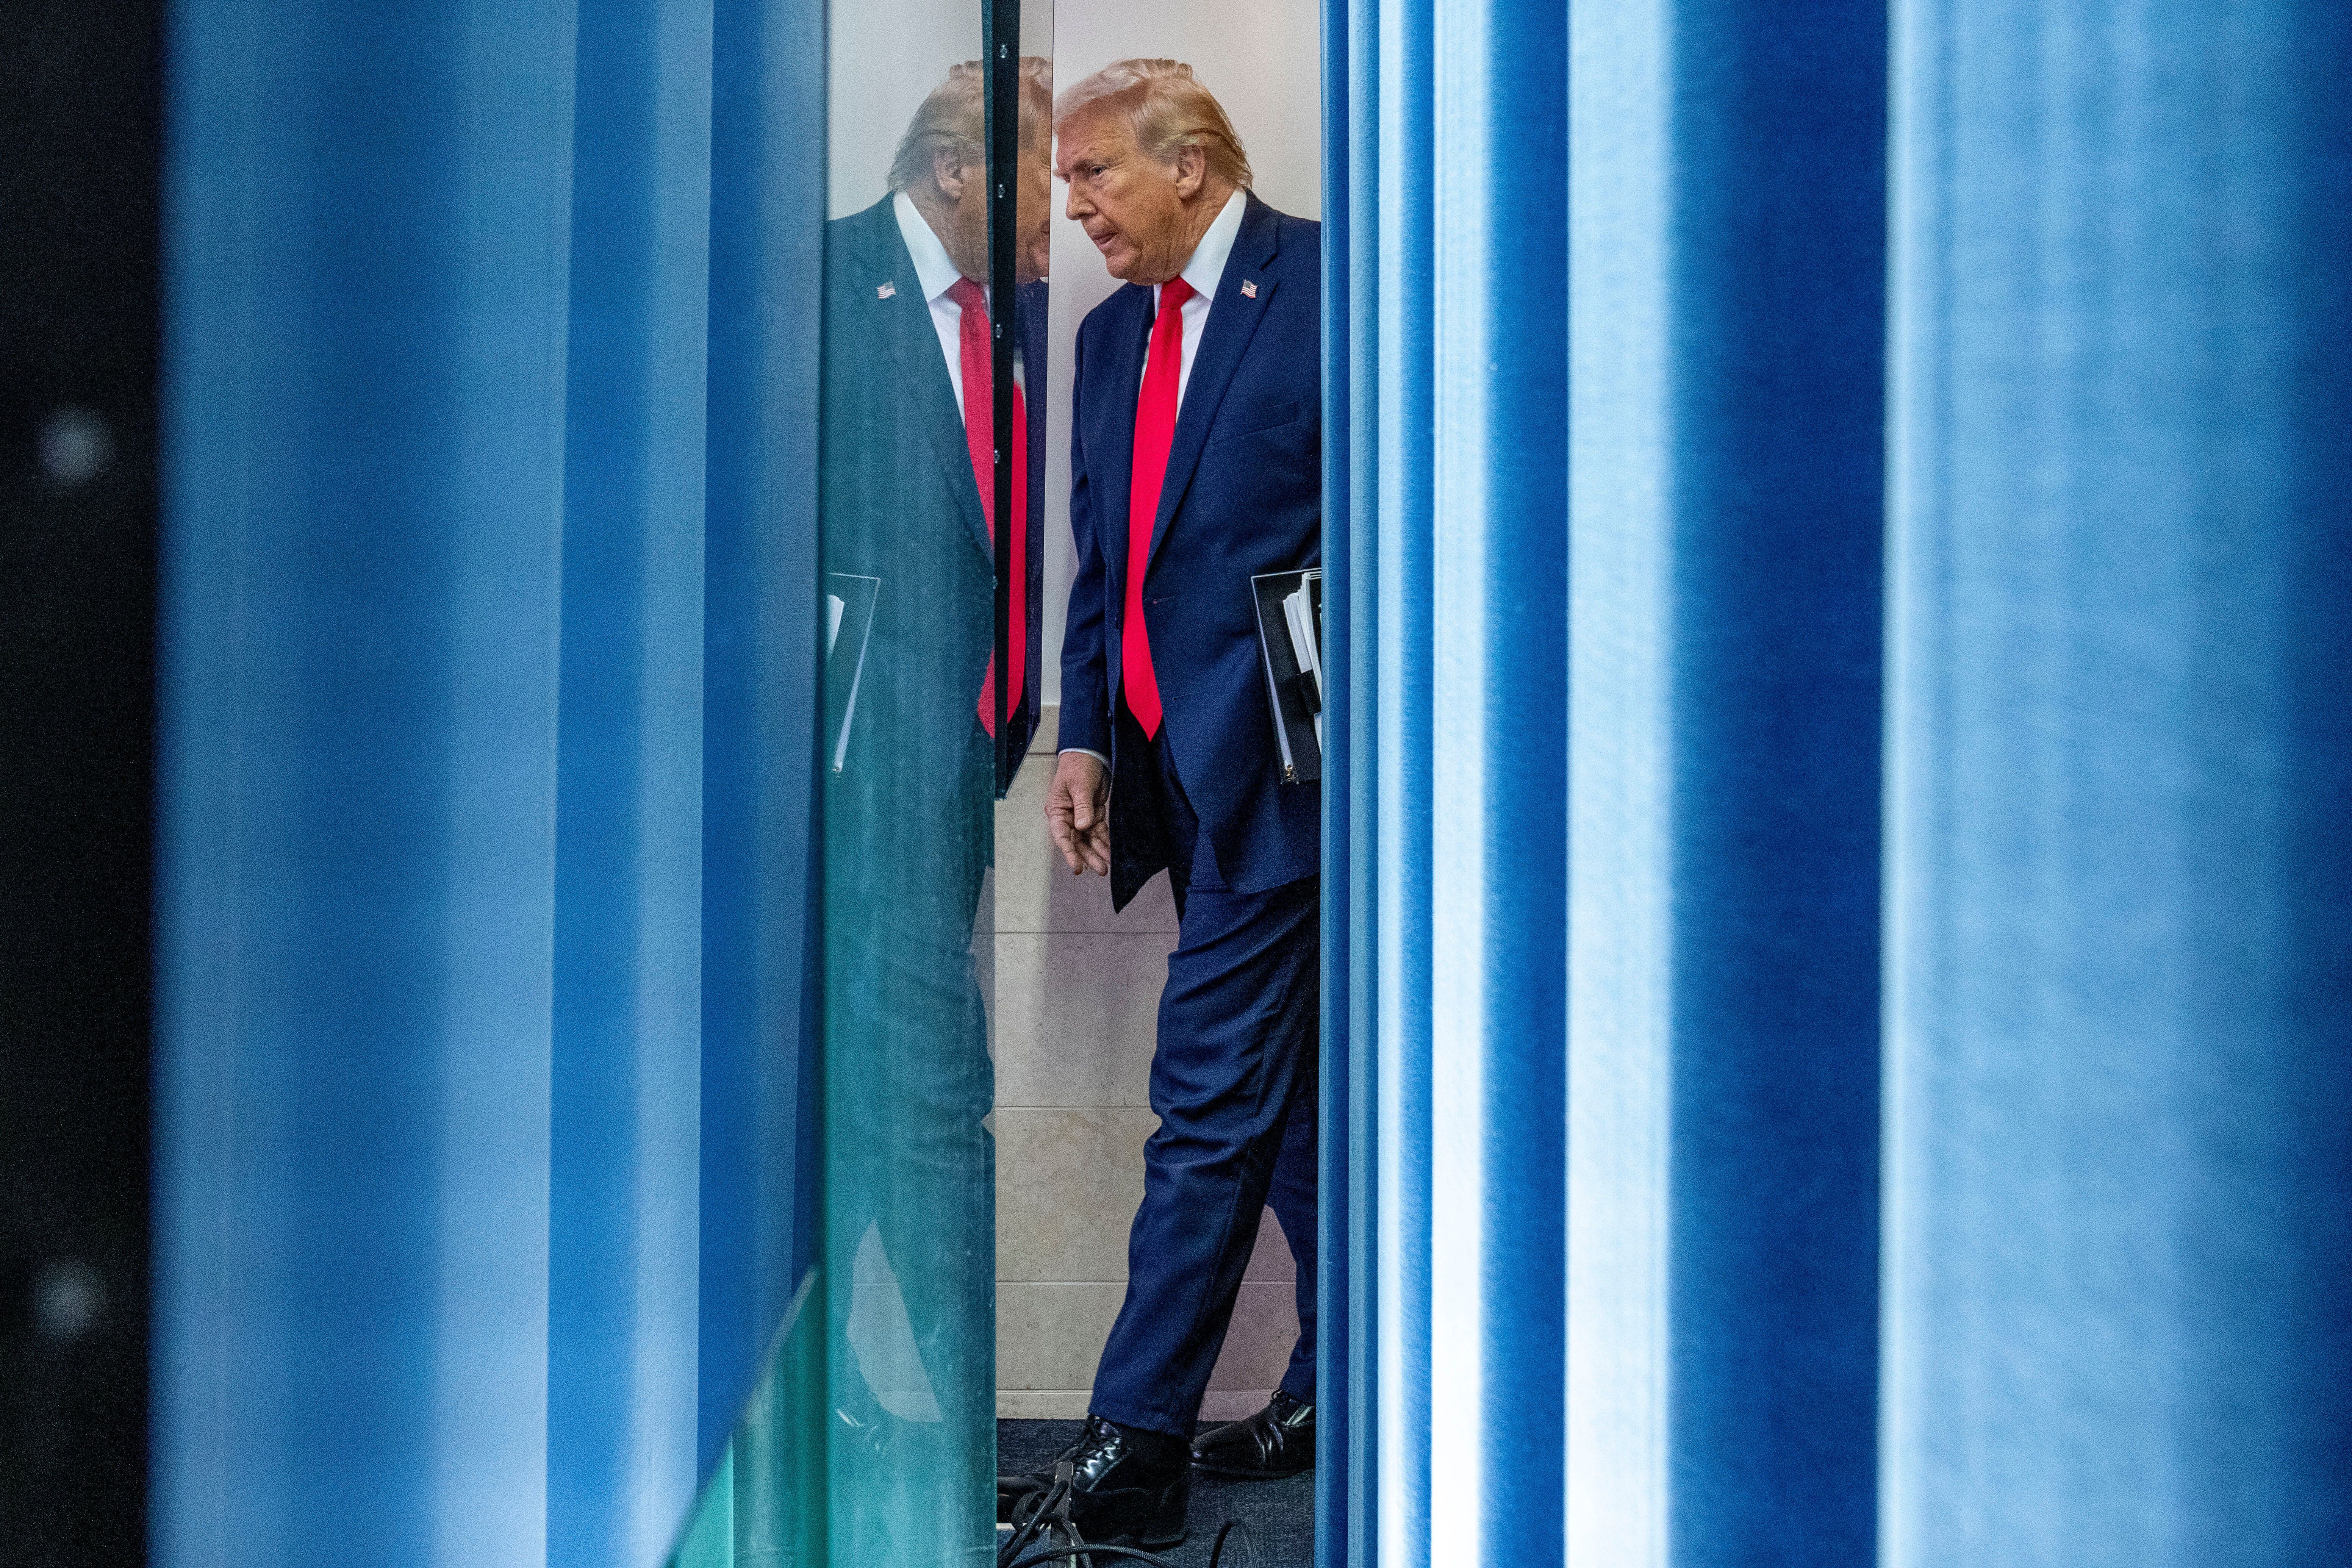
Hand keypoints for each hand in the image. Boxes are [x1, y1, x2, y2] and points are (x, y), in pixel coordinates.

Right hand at [1045, 751, 1110, 876]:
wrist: (1091, 754)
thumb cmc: (1078, 766)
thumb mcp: (1080, 785)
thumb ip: (1082, 806)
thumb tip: (1082, 826)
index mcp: (1058, 811)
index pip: (1062, 836)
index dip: (1069, 853)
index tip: (1076, 867)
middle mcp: (1068, 817)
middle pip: (1077, 842)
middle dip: (1088, 857)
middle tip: (1101, 869)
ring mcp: (1081, 817)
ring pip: (1089, 840)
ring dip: (1098, 852)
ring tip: (1107, 867)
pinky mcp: (1094, 814)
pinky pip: (1099, 832)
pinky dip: (1105, 842)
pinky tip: (1112, 852)